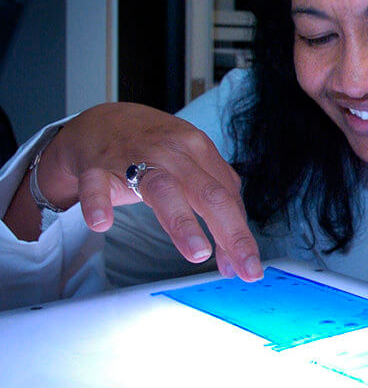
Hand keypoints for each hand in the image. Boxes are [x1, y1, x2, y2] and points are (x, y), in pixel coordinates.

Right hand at [28, 102, 261, 280]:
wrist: (103, 120)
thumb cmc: (156, 148)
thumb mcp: (192, 163)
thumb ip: (214, 202)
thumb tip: (232, 254)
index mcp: (200, 152)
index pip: (228, 196)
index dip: (241, 234)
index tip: (249, 267)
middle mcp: (174, 153)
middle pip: (208, 193)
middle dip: (229, 232)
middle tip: (243, 266)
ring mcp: (136, 158)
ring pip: (163, 188)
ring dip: (183, 221)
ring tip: (198, 253)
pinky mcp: (98, 167)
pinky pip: (97, 185)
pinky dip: (99, 203)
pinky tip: (102, 223)